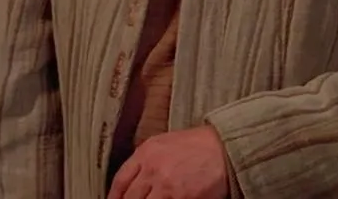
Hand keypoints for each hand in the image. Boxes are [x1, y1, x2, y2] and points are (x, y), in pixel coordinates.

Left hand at [107, 125, 229, 198]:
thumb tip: (135, 181)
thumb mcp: (164, 144)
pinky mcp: (180, 197)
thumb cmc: (197, 146)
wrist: (223, 148)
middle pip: (129, 197)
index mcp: (145, 153)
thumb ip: (146, 161)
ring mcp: (165, 184)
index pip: (120, 180)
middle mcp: (152, 168)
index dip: (114, 196)